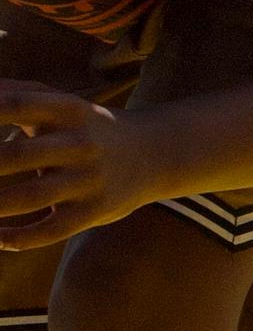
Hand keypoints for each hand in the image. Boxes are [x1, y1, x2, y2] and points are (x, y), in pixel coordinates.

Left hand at [0, 83, 162, 251]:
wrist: (157, 153)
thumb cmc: (89, 126)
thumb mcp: (62, 103)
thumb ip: (17, 93)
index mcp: (69, 110)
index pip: (17, 105)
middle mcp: (82, 144)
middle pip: (17, 156)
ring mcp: (90, 180)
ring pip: (29, 197)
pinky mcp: (96, 211)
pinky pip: (51, 230)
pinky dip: (18, 238)